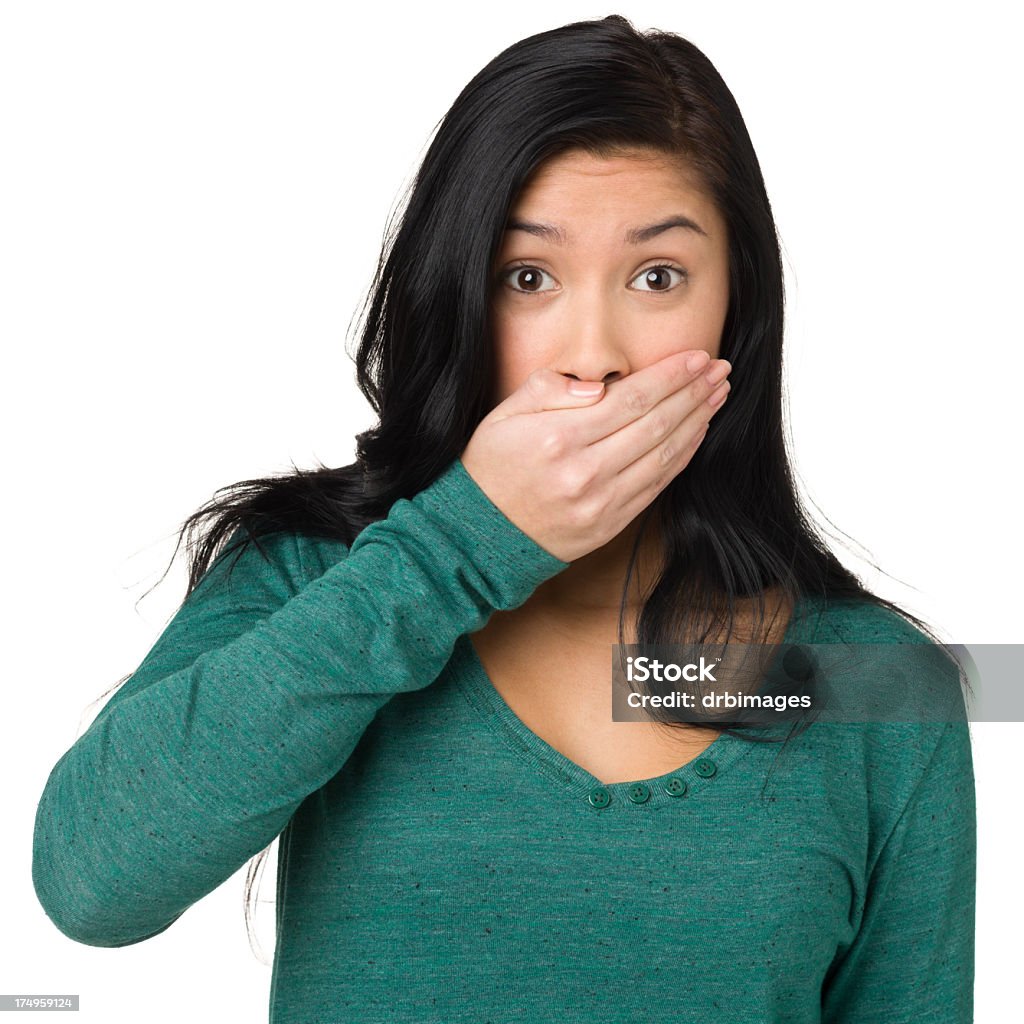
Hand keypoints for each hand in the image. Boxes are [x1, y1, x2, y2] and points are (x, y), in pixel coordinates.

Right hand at [460, 350, 731, 561]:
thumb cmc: (492, 467)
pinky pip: (657, 485)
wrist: (480, 534)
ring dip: (698, 422)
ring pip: (664, 455)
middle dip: (694, 393)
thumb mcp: (504, 415)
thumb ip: (549, 388)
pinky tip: (697, 432)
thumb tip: (599, 384)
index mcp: (560, 438)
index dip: (670, 376)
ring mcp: (602, 502)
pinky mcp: (611, 524)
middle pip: (656, 425)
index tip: (697, 357)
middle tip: (720, 370)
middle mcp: (585, 472)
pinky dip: (683, 456)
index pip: (631, 399)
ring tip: (718, 395)